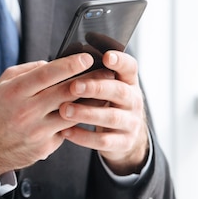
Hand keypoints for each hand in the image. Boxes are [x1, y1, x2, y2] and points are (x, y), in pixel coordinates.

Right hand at [0, 53, 94, 175]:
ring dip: (92, 101)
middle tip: (107, 72)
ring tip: (105, 91)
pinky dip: (79, 120)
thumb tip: (53, 64)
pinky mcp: (45, 146)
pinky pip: (68, 130)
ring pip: (73, 113)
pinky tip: (90, 111)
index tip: (87, 57)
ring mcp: (37, 130)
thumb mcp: (3, 84)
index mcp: (15, 92)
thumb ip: (27, 71)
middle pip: (65, 92)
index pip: (46, 75)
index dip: (69, 65)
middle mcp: (26, 111)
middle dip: (90, 80)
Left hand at [58, 51, 149, 174]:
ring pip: (111, 117)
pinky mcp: (124, 142)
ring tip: (64, 110)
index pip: (130, 67)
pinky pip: (103, 141)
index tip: (106, 56)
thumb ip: (93, 76)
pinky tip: (65, 131)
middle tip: (74, 86)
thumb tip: (66, 61)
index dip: (120, 61)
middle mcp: (133, 101)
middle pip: (119, 91)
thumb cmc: (106, 103)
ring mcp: (131, 123)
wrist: (123, 136)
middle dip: (96, 88)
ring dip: (86, 113)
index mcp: (128, 82)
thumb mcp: (106, 87)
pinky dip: (83, 136)